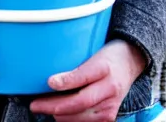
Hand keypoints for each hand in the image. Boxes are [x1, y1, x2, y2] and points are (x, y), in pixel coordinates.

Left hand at [30, 40, 146, 121]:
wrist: (130, 62)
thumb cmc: (107, 55)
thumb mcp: (93, 51)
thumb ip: (75, 64)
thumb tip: (52, 76)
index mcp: (103, 68)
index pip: (83, 76)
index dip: (66, 81)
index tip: (49, 82)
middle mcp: (109, 88)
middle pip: (79, 102)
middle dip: (54, 106)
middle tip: (35, 104)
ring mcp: (111, 106)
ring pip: (81, 117)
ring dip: (59, 115)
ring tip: (43, 109)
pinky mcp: (110, 117)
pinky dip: (69, 120)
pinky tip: (58, 115)